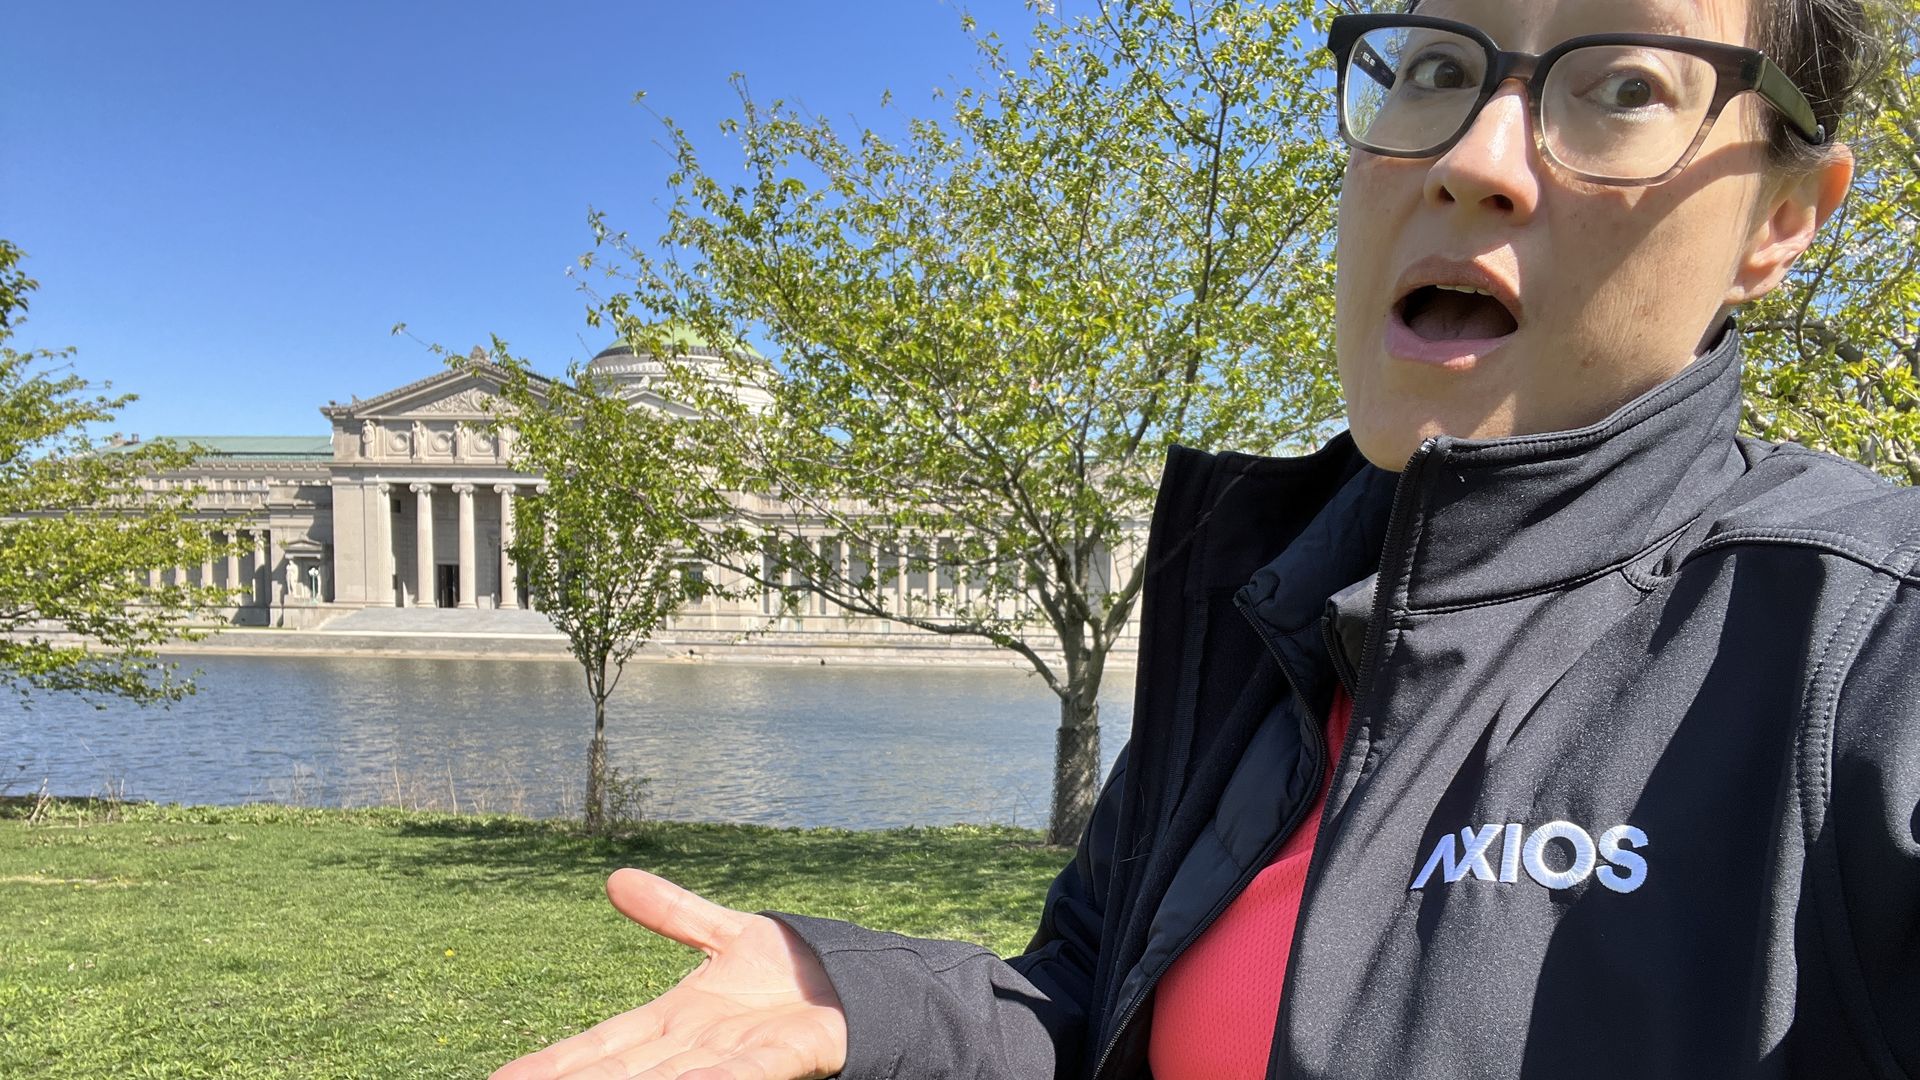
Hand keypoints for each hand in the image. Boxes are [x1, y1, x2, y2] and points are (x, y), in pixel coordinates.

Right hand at [491, 867, 848, 1079]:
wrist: (862, 984)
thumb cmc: (793, 974)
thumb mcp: (723, 934)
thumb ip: (673, 913)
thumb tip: (616, 880)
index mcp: (675, 1021)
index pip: (600, 1045)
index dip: (554, 1063)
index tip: (501, 1079)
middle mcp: (696, 1048)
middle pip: (619, 1073)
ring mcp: (737, 1055)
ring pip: (667, 1079)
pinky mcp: (785, 1055)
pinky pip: (742, 1073)